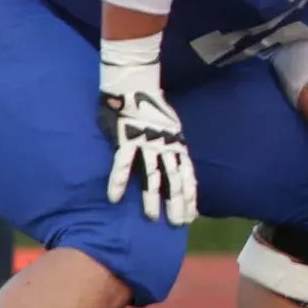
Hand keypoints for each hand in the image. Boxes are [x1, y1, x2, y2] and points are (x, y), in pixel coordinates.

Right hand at [98, 53, 195, 225]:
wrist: (136, 82)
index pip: (187, 175)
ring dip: (152, 198)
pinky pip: (122, 164)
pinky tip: (115, 198)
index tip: (192, 216)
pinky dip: (118, 182)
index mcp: (177, 144)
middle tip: (177, 224)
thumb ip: (173, 146)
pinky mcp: (126, 139)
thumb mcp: (171, 127)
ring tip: (152, 217)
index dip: (190, 196)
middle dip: (177, 203)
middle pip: (174, 180)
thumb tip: (176, 164)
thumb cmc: (152, 106)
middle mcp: (166, 146)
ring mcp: (146, 143)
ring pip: (152, 176)